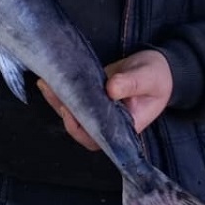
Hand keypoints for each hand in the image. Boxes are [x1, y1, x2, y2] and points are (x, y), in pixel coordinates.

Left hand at [38, 50, 173, 151]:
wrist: (158, 65)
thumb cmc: (158, 76)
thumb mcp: (149, 78)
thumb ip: (132, 83)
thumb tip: (111, 88)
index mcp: (125, 125)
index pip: (98, 138)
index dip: (81, 130)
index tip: (71, 111)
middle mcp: (109, 121)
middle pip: (80, 126)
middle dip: (63, 110)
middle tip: (52, 90)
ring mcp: (99, 108)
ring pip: (73, 112)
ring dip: (58, 99)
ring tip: (46, 82)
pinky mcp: (93, 95)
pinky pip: (74, 97)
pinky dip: (62, 89)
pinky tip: (50, 78)